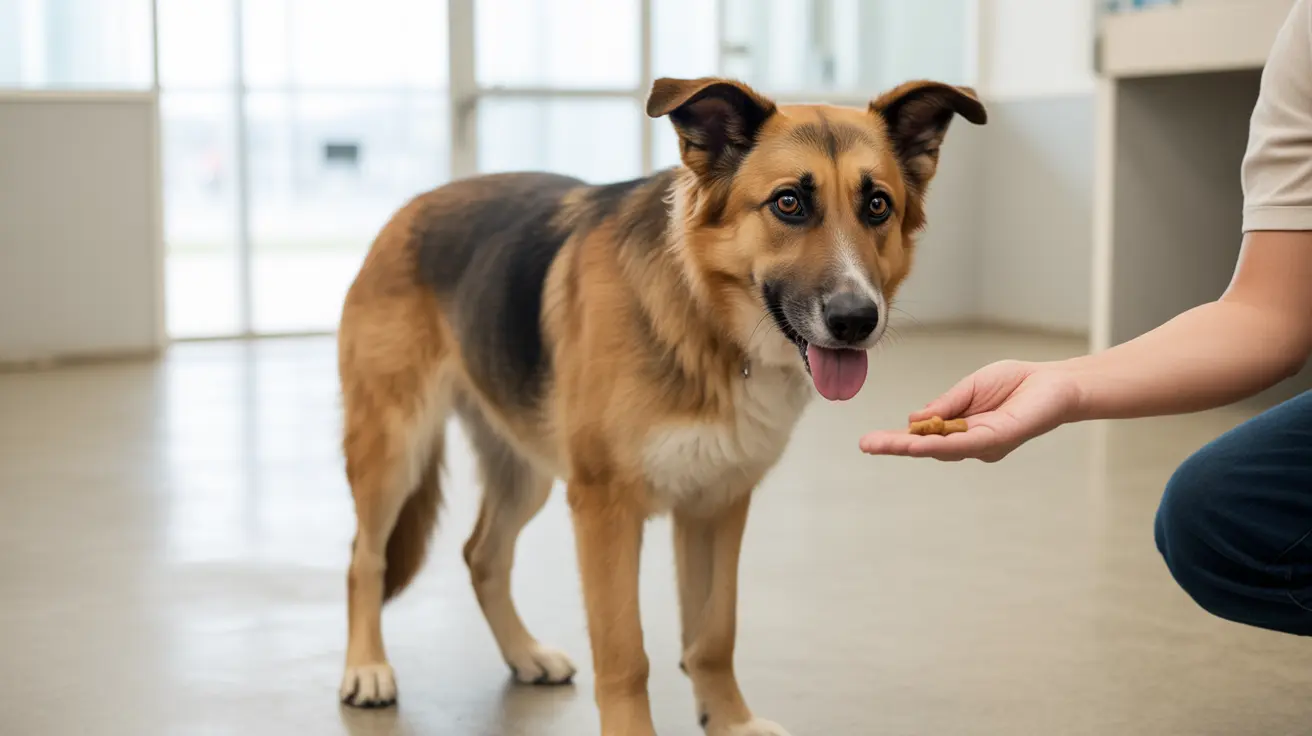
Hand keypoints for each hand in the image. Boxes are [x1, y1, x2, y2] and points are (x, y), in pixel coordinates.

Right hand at [858, 360, 1083, 461]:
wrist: (1055, 381)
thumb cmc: (1015, 383)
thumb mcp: (969, 388)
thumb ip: (945, 404)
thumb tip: (915, 418)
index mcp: (962, 430)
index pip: (925, 436)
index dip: (899, 439)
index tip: (871, 442)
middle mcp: (972, 443)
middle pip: (928, 447)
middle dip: (896, 446)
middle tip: (866, 445)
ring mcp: (985, 444)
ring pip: (943, 448)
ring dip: (912, 446)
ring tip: (885, 445)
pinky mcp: (999, 438)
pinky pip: (966, 443)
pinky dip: (941, 444)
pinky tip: (921, 443)